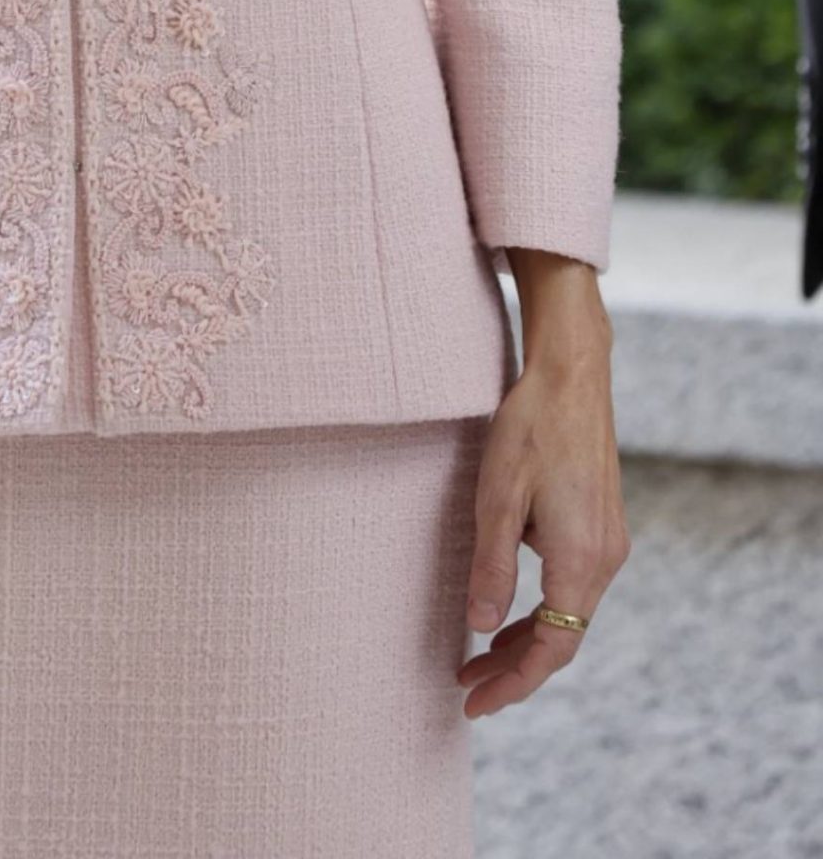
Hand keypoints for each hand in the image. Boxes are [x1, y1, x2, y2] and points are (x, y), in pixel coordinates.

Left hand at [456, 260, 630, 718]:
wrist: (572, 372)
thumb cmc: (530, 427)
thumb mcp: (498, 496)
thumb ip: (492, 565)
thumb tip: (482, 626)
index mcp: (581, 560)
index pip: (552, 648)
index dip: (514, 682)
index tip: (474, 702)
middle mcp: (604, 559)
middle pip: (563, 637)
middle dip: (515, 667)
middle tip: (467, 684)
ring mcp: (608, 541)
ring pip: (569, 613)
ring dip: (527, 637)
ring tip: (479, 653)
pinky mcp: (602, 524)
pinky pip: (574, 586)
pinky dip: (542, 607)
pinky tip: (510, 605)